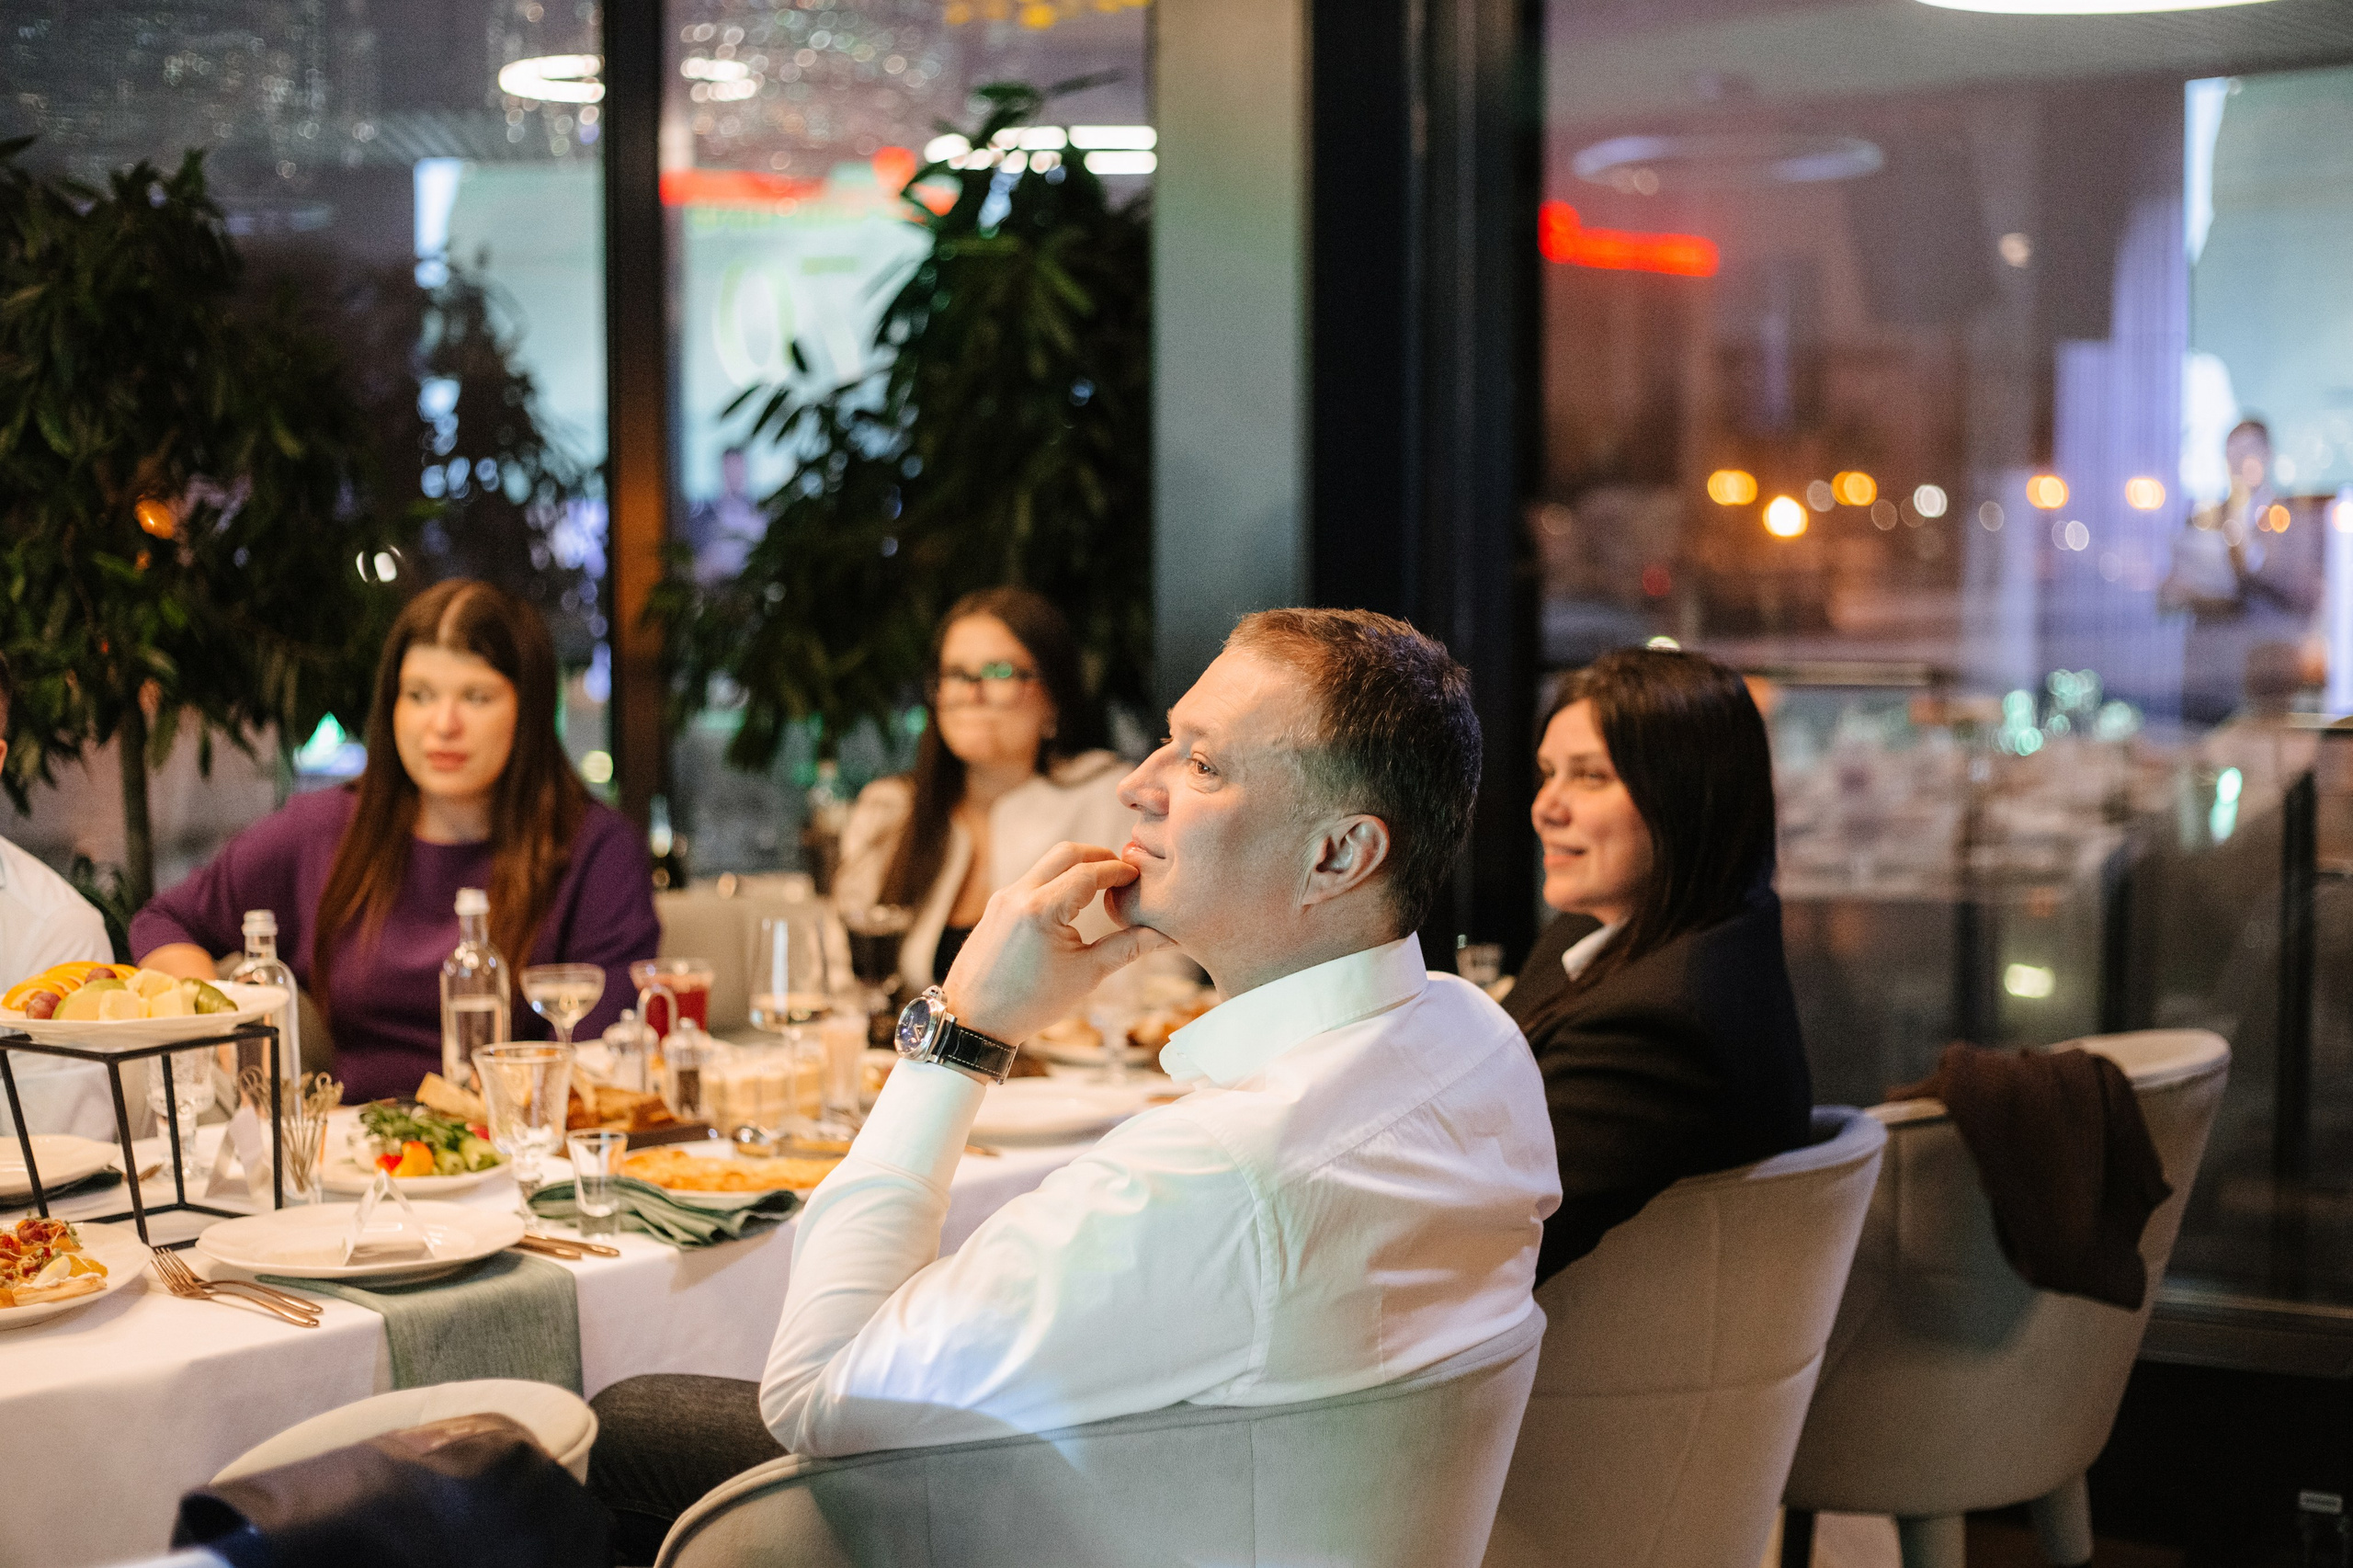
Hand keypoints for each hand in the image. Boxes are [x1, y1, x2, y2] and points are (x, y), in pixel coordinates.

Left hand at [939, 842, 1176, 1045]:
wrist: (973, 1021)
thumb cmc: (1029, 1004)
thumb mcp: (1086, 975)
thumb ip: (1127, 947)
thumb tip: (1165, 935)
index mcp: (1041, 910)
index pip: (1089, 872)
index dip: (1118, 871)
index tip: (1138, 876)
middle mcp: (1018, 895)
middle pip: (1066, 853)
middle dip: (1098, 856)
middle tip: (1122, 871)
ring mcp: (1002, 898)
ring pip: (1046, 864)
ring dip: (1075, 867)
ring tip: (1101, 886)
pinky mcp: (995, 906)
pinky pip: (1031, 880)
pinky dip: (1055, 881)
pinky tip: (1072, 902)